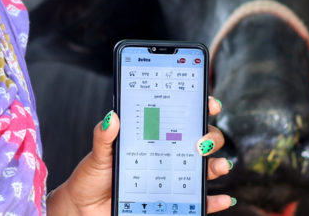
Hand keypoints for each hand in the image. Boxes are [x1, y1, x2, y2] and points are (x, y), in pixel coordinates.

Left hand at [45, 96, 233, 214]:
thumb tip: (112, 117)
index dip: (199, 108)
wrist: (87, 207)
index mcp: (152, 136)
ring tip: (220, 165)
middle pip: (199, 141)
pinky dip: (213, 201)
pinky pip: (198, 201)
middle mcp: (167, 155)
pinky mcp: (173, 201)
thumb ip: (104, 136)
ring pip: (204, 168)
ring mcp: (172, 177)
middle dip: (210, 137)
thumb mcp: (98, 154)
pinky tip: (221, 198)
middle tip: (203, 141)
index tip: (209, 103)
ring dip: (218, 165)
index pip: (180, 118)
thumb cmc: (94, 176)